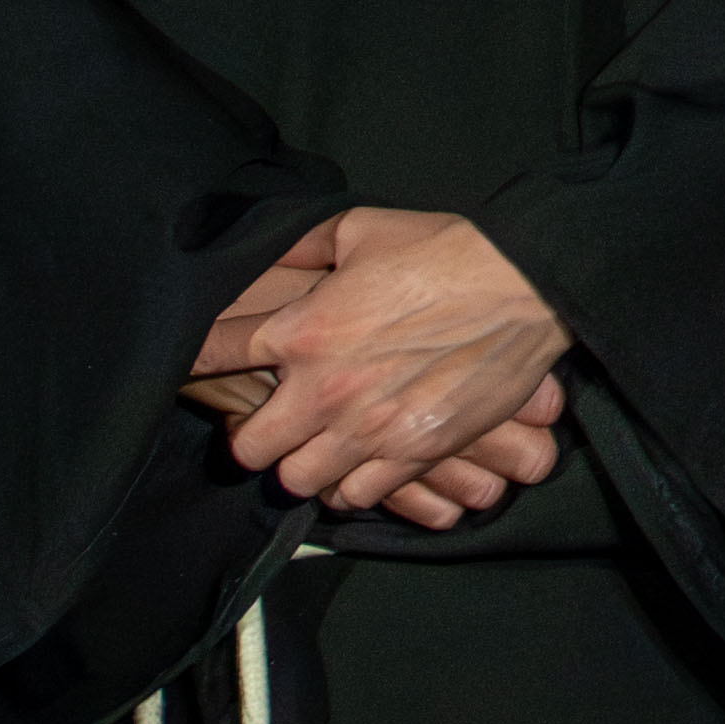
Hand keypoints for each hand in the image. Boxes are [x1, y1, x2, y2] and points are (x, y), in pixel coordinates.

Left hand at [207, 209, 577, 521]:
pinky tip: (361, 462)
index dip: (196, 361)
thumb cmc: (446, 250)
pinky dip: (351, 484)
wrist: (528, 283)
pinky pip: (356, 495)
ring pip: (296, 481)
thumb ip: (300, 244)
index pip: (211, 357)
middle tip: (270, 421)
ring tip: (316, 447)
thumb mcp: (362, 228)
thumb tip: (257, 249)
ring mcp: (369, 429)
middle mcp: (324, 390)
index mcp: (302, 330)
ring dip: (300, 465)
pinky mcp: (413, 452)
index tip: (198, 365)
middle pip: (246, 448)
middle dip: (251, 435)